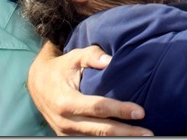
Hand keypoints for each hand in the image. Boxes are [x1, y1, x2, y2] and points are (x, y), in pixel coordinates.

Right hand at [28, 42, 152, 135]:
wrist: (38, 83)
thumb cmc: (61, 68)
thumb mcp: (74, 57)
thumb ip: (92, 56)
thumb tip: (110, 60)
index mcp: (67, 101)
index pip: (98, 108)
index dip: (120, 110)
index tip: (141, 112)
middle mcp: (65, 121)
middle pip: (101, 130)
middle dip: (126, 132)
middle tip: (148, 133)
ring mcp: (65, 132)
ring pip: (96, 139)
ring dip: (119, 139)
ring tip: (141, 137)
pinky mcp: (67, 136)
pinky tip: (124, 137)